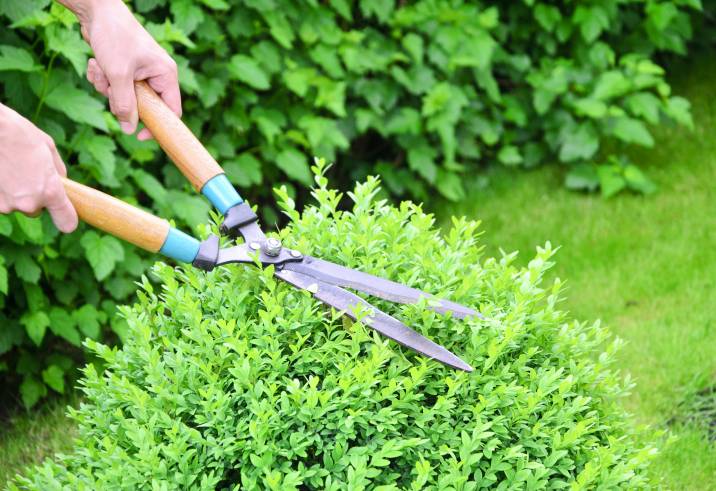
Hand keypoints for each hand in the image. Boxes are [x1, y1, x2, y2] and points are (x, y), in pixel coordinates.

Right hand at [0, 104, 77, 232]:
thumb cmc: (18, 132)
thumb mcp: (48, 147)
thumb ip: (58, 171)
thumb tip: (61, 182)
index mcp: (50, 191)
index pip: (67, 222)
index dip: (67, 218)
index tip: (64, 215)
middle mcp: (30, 203)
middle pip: (36, 210)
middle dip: (34, 196)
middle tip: (26, 173)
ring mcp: (7, 205)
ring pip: (15, 205)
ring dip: (14, 192)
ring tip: (8, 168)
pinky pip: (0, 200)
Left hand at [78, 0, 180, 139]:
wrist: (95, 10)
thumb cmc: (114, 36)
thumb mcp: (118, 74)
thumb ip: (124, 104)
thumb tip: (129, 129)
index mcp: (165, 74)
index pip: (171, 110)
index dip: (158, 126)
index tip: (138, 135)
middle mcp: (157, 75)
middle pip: (143, 106)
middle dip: (121, 99)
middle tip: (110, 88)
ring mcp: (140, 72)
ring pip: (125, 97)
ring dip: (107, 88)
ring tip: (101, 70)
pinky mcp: (125, 69)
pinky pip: (115, 87)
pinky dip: (103, 79)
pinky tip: (96, 64)